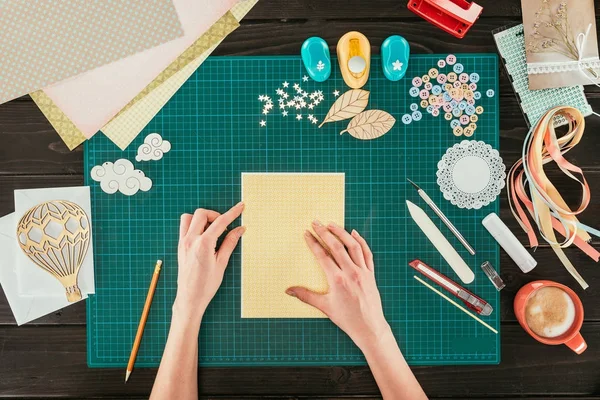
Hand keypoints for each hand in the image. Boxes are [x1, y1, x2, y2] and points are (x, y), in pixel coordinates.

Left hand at [174, 203, 244, 321]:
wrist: (190, 298)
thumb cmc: (207, 284)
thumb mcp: (222, 263)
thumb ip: (230, 243)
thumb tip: (240, 229)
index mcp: (203, 245)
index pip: (220, 222)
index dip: (232, 213)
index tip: (240, 207)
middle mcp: (190, 240)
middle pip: (202, 213)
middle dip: (215, 214)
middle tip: (224, 225)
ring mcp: (183, 242)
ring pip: (189, 217)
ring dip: (201, 218)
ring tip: (212, 229)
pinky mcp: (180, 246)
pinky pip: (184, 227)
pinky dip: (194, 225)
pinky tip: (203, 235)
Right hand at [286, 221, 391, 350]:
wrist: (370, 328)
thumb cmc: (347, 319)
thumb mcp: (324, 307)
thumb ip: (306, 296)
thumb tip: (288, 290)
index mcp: (338, 280)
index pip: (322, 256)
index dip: (313, 243)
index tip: (306, 233)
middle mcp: (351, 273)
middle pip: (336, 246)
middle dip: (324, 232)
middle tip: (316, 222)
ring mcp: (363, 272)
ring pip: (353, 246)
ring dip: (342, 233)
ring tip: (332, 224)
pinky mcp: (371, 274)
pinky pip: (367, 253)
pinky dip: (361, 241)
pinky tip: (354, 233)